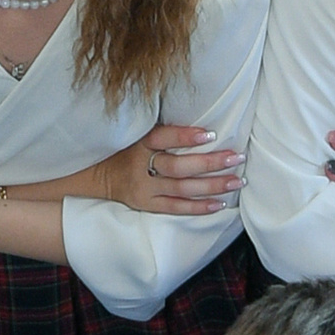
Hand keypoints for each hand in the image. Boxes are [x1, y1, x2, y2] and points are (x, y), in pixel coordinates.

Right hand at [96, 122, 243, 215]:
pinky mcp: (147, 205)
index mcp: (139, 143)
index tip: (210, 134)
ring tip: (236, 181)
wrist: (98, 175)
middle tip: (236, 158)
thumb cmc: (126, 149)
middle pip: (178, 166)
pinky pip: (176, 207)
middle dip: (209, 163)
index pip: (163, 137)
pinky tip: (220, 203)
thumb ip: (162, 132)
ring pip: (182, 188)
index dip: (186, 136)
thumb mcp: (137, 134)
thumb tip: (202, 127)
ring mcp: (145, 188)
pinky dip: (199, 206)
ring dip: (212, 185)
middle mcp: (141, 166)